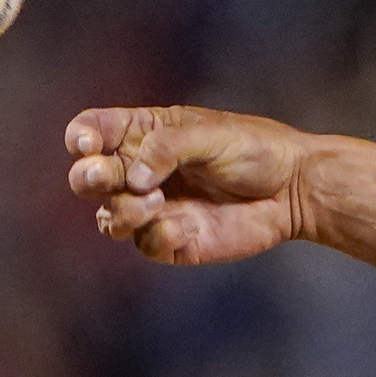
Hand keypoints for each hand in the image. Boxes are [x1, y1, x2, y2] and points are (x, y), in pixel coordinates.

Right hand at [65, 105, 309, 264]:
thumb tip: (134, 179)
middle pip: (86, 178)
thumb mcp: (210, 134)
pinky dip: (160, 235)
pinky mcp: (174, 240)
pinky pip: (146, 245)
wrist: (295, 189)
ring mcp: (154, 209)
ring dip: (122, 211)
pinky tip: (190, 226)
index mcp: (143, 133)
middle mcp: (141, 171)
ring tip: (156, 201)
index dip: (80, 137)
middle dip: (89, 178)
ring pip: (108, 218)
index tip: (90, 143)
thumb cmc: (255, 150)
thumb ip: (167, 148)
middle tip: (109, 176)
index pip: (91, 131)